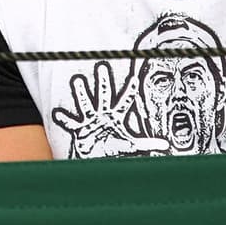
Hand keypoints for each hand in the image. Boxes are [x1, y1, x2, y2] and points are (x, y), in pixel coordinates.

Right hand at [51, 61, 168, 158]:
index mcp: (116, 116)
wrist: (96, 157)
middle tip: (102, 66)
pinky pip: (70, 122)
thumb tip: (167, 146)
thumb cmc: (114, 148)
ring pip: (86, 103)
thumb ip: (149, 144)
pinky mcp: (79, 130)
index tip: (135, 78)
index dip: (130, 90)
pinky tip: (58, 113)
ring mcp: (90, 120)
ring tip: (78, 80)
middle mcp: (103, 114)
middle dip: (103, 82)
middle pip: (104, 95)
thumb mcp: (133, 145)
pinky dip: (64, 119)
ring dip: (82, 93)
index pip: (125, 101)